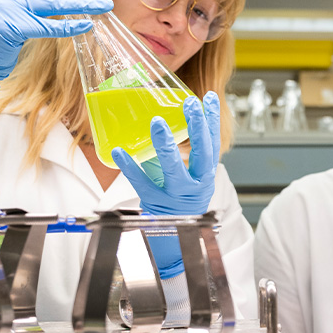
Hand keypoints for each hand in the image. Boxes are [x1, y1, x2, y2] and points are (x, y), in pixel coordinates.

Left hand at [112, 91, 221, 278]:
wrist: (175, 234)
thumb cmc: (180, 197)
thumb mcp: (189, 175)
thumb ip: (178, 151)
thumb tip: (161, 117)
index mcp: (207, 173)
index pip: (213, 143)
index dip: (212, 120)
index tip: (208, 97)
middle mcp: (197, 184)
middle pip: (202, 154)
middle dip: (197, 127)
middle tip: (189, 104)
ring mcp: (176, 194)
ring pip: (174, 170)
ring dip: (166, 146)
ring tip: (157, 122)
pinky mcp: (155, 202)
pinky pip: (141, 182)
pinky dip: (129, 167)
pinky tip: (119, 151)